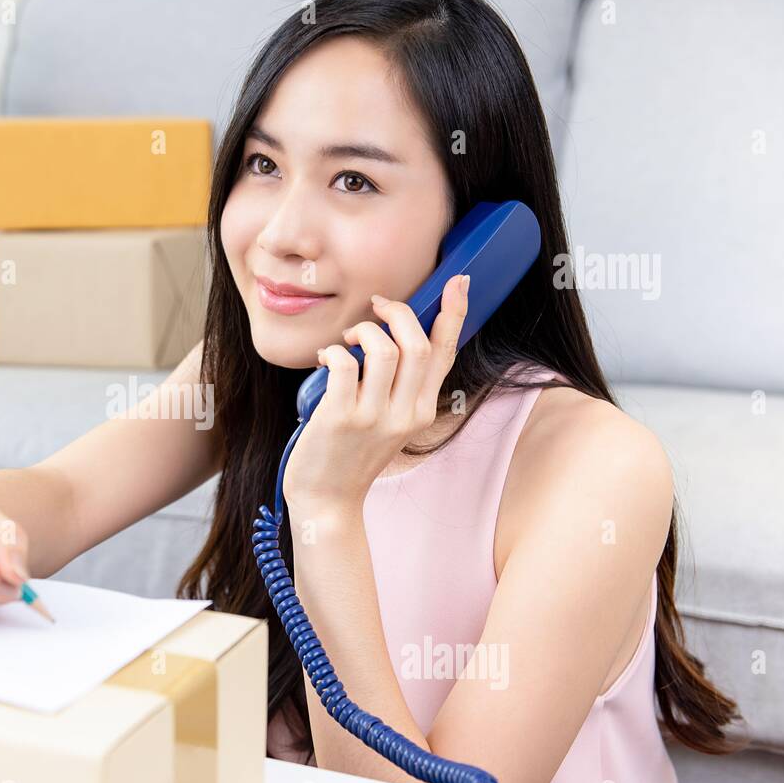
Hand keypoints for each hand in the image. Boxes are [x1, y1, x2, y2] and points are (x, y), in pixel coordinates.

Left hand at [282, 274, 469, 510]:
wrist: (327, 500)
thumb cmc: (351, 455)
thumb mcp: (389, 422)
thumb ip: (399, 386)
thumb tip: (395, 335)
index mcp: (421, 411)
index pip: (445, 354)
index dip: (454, 314)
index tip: (458, 281)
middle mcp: (405, 414)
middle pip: (418, 345)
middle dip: (398, 312)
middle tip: (376, 308)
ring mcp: (374, 418)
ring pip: (384, 350)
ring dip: (363, 331)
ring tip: (346, 340)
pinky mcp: (341, 419)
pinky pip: (344, 366)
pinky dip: (333, 352)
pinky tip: (325, 358)